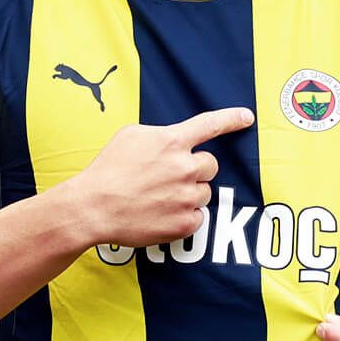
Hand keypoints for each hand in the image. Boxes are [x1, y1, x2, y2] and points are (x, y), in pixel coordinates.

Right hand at [62, 107, 254, 248]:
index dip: (231, 119)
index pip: (211, 125)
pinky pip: (198, 217)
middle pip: (211, 165)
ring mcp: (186, 196)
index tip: (246, 117)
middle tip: (171, 177)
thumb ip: (161, 135)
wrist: (93, 207)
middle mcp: (184, 167)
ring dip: (189, 194)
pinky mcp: (184, 223)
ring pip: (204, 192)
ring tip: (160, 197)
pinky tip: (161, 214)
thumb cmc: (108, 169)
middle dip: (196, 170)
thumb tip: (176, 140)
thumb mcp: (130, 136)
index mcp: (172, 141)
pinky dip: (184, 216)